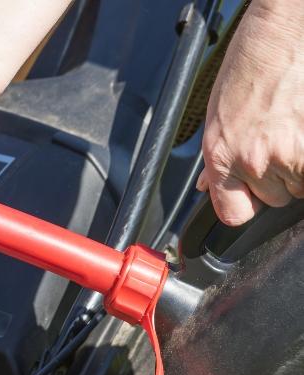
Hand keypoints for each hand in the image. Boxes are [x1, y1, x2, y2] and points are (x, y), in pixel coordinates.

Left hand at [197, 0, 303, 225]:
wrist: (283, 31)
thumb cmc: (251, 64)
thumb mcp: (218, 115)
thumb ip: (217, 157)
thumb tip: (208, 186)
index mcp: (222, 155)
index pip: (233, 214)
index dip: (244, 204)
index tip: (250, 195)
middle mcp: (253, 160)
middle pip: (274, 198)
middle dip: (277, 178)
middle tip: (277, 142)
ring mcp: (289, 153)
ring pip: (300, 186)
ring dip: (299, 166)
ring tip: (292, 130)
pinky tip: (302, 130)